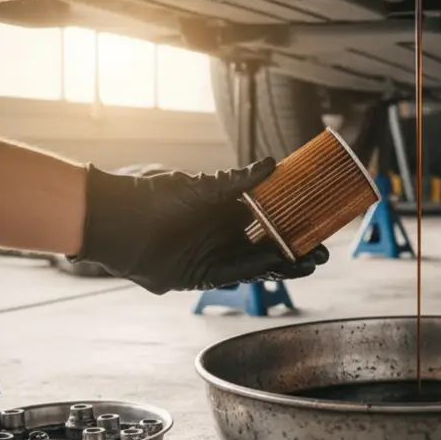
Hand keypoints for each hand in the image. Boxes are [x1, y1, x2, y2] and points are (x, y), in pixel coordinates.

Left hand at [70, 159, 328, 293]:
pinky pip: (235, 276)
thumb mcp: (201, 186)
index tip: (317, 226)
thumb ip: (237, 181)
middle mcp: (223, 236)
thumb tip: (272, 163)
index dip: (293, 226)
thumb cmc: (155, 197)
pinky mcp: (201, 275)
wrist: (117, 222)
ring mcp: (214, 256)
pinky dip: (256, 273)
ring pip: (257, 264)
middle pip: (269, 247)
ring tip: (311, 264)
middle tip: (323, 252)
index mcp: (225, 212)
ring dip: (283, 266)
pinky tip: (278, 268)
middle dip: (296, 251)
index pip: (269, 222)